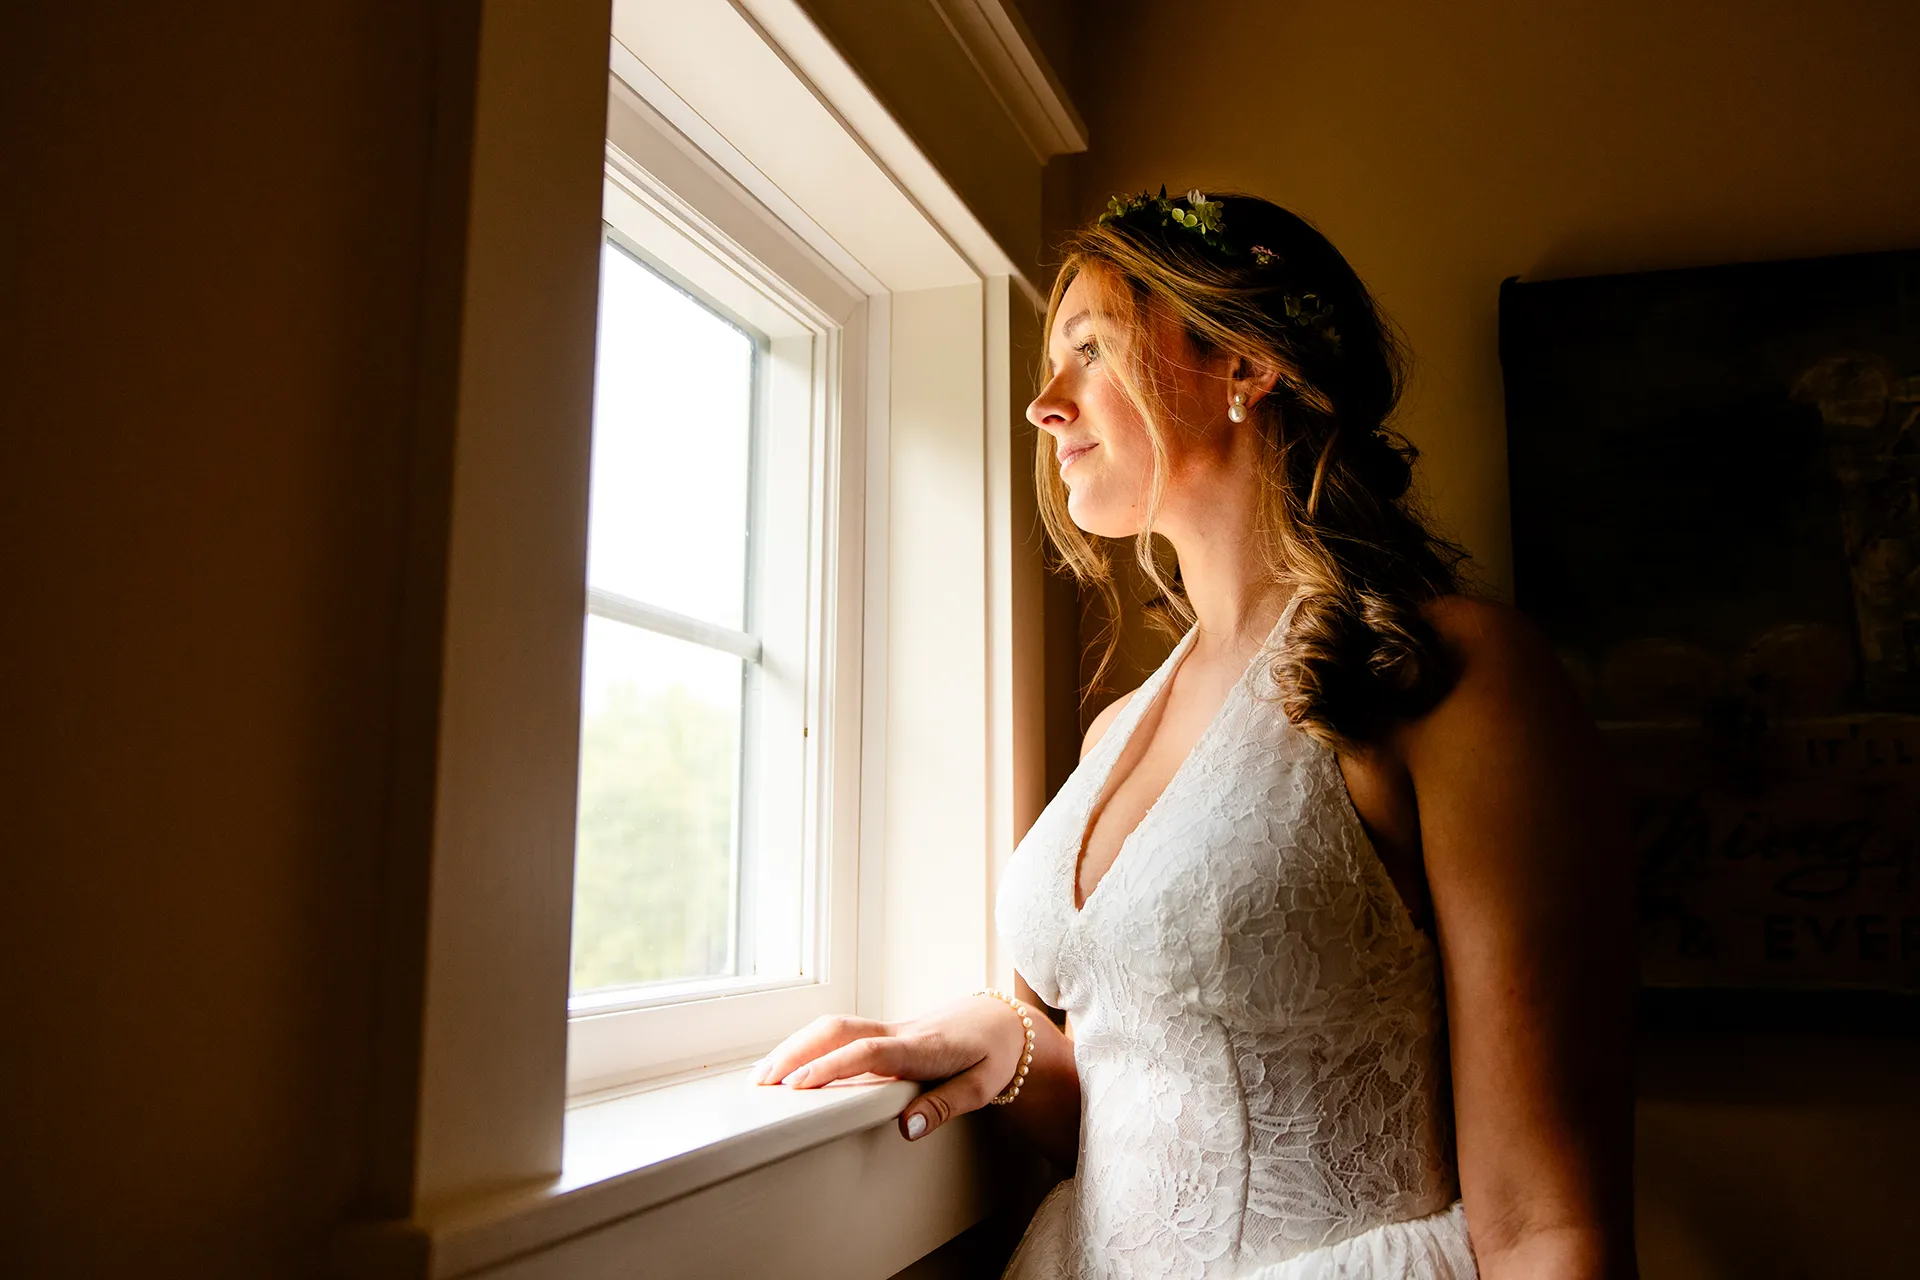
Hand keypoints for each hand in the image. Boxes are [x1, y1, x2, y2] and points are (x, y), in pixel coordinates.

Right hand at [752, 994, 1029, 1141]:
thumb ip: (944, 1107)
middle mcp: (900, 1033)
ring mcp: (889, 1029)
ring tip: (761, 1077)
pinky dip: (810, 1045)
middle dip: (796, 1053)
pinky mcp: (884, 1032)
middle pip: (838, 1031)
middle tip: (761, 1083)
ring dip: (796, 1046)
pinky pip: (841, 1034)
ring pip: (833, 1028)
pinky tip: (790, 1064)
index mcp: (923, 1048)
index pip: (867, 1052)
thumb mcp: (982, 1086)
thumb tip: (905, 1128)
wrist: (1004, 1021)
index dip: (830, 1067)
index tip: (796, 1084)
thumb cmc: (994, 1055)